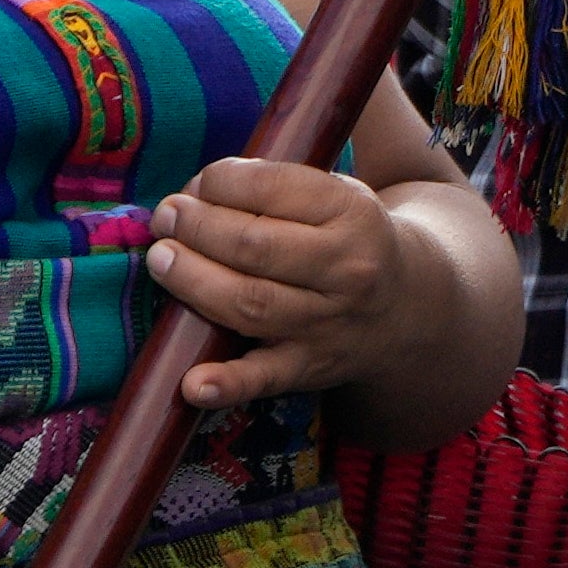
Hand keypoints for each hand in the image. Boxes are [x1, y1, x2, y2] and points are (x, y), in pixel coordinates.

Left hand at [143, 159, 433, 410]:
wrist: (406, 307)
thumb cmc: (349, 240)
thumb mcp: (337, 196)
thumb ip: (276, 187)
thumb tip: (196, 191)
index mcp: (353, 213)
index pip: (273, 188)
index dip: (221, 182)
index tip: (198, 185)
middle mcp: (346, 270)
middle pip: (253, 247)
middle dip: (197, 226)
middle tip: (166, 216)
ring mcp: (328, 323)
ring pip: (249, 303)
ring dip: (192, 280)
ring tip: (161, 258)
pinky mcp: (309, 367)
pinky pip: (265, 378)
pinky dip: (228, 384)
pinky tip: (193, 384)